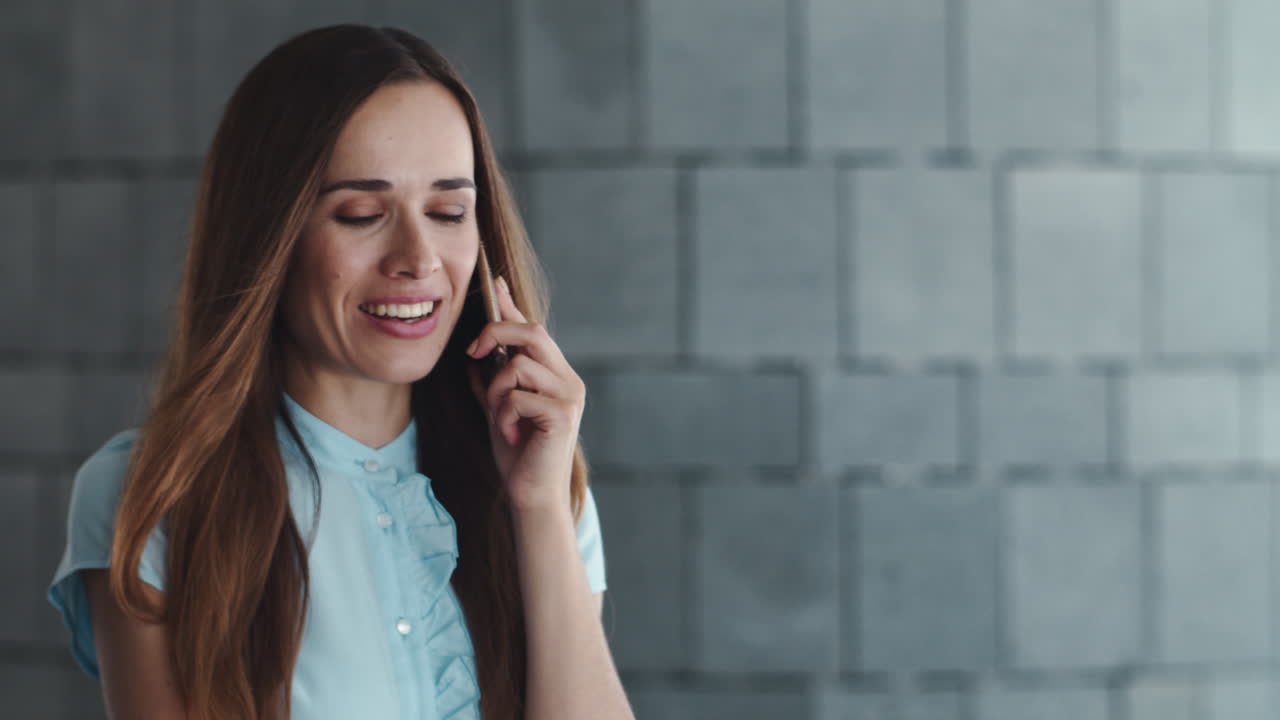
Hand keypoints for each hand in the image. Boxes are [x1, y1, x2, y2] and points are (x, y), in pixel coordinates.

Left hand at [465, 277, 584, 514]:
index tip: (492, 280)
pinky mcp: (564, 413)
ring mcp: (570, 394)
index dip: (510, 305)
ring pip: (519, 365)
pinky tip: (512, 435)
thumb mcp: (497, 409)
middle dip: (495, 335)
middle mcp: (568, 378)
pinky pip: (518, 395)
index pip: (532, 329)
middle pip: (531, 332)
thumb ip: (490, 380)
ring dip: (497, 391)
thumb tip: (475, 352)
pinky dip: (504, 415)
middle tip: (472, 353)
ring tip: (501, 418)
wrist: (531, 495)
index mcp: (555, 374)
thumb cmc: (517, 454)